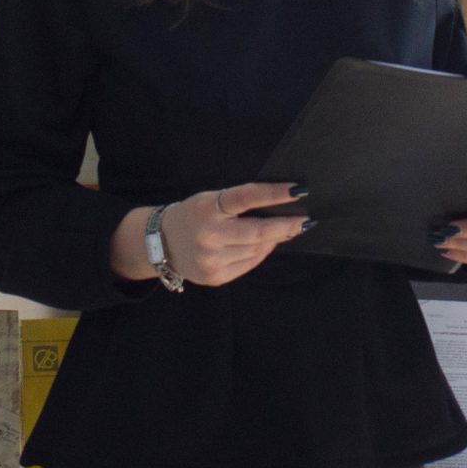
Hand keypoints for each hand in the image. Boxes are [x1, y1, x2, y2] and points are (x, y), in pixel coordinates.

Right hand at [108, 183, 310, 287]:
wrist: (161, 243)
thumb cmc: (193, 215)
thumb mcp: (209, 199)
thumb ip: (238, 203)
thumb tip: (279, 206)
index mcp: (206, 208)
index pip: (245, 197)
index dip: (274, 193)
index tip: (299, 190)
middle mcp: (208, 235)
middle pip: (257, 232)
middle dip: (286, 226)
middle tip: (305, 220)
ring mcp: (211, 260)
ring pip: (256, 250)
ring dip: (275, 239)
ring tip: (285, 230)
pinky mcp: (215, 277)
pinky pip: (249, 264)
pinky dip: (262, 253)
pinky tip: (267, 245)